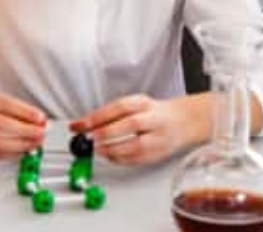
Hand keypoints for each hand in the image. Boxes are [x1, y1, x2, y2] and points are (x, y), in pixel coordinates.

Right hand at [0, 89, 45, 159]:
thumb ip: (13, 108)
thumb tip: (38, 120)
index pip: (5, 104)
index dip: (26, 112)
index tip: (41, 118)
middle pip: (1, 125)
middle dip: (26, 131)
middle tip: (42, 133)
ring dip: (21, 145)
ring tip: (36, 144)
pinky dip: (11, 155)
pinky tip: (23, 151)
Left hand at [69, 94, 200, 165]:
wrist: (183, 122)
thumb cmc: (154, 113)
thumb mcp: (135, 106)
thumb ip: (110, 115)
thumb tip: (82, 126)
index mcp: (145, 103)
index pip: (121, 106)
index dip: (98, 116)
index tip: (80, 125)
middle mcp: (154, 119)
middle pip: (131, 124)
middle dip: (106, 133)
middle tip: (87, 139)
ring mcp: (158, 138)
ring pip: (135, 145)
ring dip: (111, 149)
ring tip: (96, 150)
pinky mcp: (158, 154)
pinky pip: (136, 159)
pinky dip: (120, 159)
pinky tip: (109, 155)